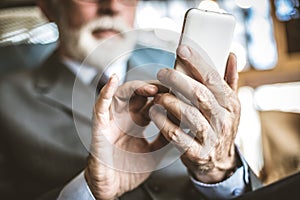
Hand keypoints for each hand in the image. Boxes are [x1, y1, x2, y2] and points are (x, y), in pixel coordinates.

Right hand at [85, 75, 165, 199]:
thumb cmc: (128, 171)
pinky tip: (113, 80)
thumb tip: (181, 126)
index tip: (177, 93)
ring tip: (150, 88)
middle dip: (152, 89)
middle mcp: (124, 118)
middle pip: (137, 94)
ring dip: (135, 88)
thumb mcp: (153, 153)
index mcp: (136, 123)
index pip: (149, 102)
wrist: (111, 188)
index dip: (162, 96)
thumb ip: (165, 139)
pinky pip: (100, 106)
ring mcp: (112, 120)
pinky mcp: (100, 127)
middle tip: (167, 89)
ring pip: (121, 95)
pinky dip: (105, 92)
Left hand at [149, 45, 239, 182]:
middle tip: (162, 72)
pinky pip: (176, 135)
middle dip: (177, 79)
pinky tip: (154, 113)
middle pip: (199, 94)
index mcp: (231, 104)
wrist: (219, 161)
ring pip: (187, 114)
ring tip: (157, 94)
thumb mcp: (230, 105)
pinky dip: (162, 122)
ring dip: (168, 101)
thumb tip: (231, 54)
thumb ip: (229, 81)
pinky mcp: (197, 153)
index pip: (213, 79)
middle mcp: (223, 120)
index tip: (181, 49)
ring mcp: (210, 138)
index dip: (197, 62)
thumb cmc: (220, 127)